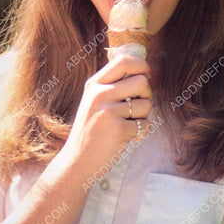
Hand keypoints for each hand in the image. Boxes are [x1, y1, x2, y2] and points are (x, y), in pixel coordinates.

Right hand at [64, 54, 152, 179]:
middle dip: (147, 95)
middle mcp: (99, 94)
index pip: (123, 61)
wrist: (76, 161)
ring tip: (128, 124)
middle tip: (137, 108)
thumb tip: (144, 71)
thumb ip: (113, 85)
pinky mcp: (118, 129)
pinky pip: (145, 124)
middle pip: (141, 81)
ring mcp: (108, 112)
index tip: (147, 75)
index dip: (141, 65)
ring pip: (146, 104)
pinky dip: (141, 132)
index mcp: (94, 84)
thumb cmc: (91, 130)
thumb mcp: (94, 100)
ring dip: (144, 116)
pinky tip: (127, 137)